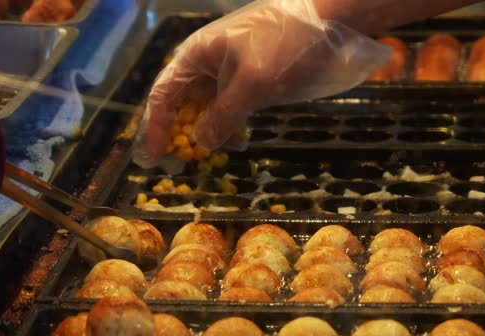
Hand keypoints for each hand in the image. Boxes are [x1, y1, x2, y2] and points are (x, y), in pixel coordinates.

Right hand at [138, 0, 389, 166]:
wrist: (330, 21)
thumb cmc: (285, 44)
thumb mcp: (253, 82)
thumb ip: (224, 114)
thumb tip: (200, 143)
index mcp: (197, 55)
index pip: (163, 94)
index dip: (154, 127)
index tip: (155, 158)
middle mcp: (207, 63)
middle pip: (181, 103)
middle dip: (179, 133)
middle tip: (182, 164)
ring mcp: (230, 71)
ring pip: (207, 107)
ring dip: (206, 132)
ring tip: (210, 157)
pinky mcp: (252, 79)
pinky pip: (230, 106)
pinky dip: (230, 125)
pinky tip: (238, 140)